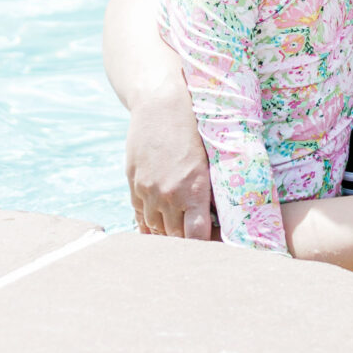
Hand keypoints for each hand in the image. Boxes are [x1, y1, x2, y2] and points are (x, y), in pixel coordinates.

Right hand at [125, 85, 216, 240]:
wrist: (161, 103)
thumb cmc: (196, 127)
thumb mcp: (212, 159)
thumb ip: (212, 191)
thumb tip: (219, 215)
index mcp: (193, 190)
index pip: (197, 237)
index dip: (205, 247)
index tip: (214, 250)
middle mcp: (168, 195)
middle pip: (175, 238)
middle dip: (186, 244)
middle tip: (198, 247)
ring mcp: (147, 190)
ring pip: (155, 229)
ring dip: (167, 235)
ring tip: (179, 238)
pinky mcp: (133, 182)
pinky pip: (139, 215)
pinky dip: (148, 226)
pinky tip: (156, 231)